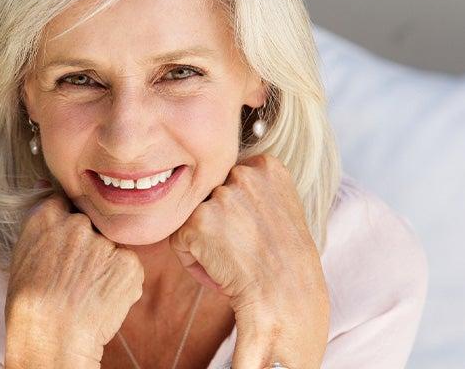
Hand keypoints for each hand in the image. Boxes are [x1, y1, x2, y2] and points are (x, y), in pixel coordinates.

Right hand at [4, 181, 144, 366]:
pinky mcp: (129, 262)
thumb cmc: (30, 307)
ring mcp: (104, 242)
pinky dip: (122, 281)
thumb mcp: (22, 257)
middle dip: (90, 244)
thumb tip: (51, 199)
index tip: (67, 244)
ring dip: (106, 264)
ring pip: (111, 247)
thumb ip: (43, 228)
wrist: (51, 339)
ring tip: (88, 292)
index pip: (66, 204)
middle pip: (92, 224)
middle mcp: (76, 223)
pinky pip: (128, 266)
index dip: (68, 225)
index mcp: (45, 217)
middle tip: (79, 275)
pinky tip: (103, 300)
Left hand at [169, 154, 329, 368]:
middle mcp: (242, 173)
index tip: (254, 233)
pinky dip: (193, 261)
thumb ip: (253, 190)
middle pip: (211, 196)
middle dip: (220, 222)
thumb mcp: (281, 209)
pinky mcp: (196, 221)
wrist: (286, 298)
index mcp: (268, 166)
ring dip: (206, 240)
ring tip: (234, 260)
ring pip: (194, 217)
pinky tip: (220, 271)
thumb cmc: (286, 263)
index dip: (238, 211)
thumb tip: (220, 189)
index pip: (231, 179)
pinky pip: (179, 241)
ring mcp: (219, 196)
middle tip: (243, 250)